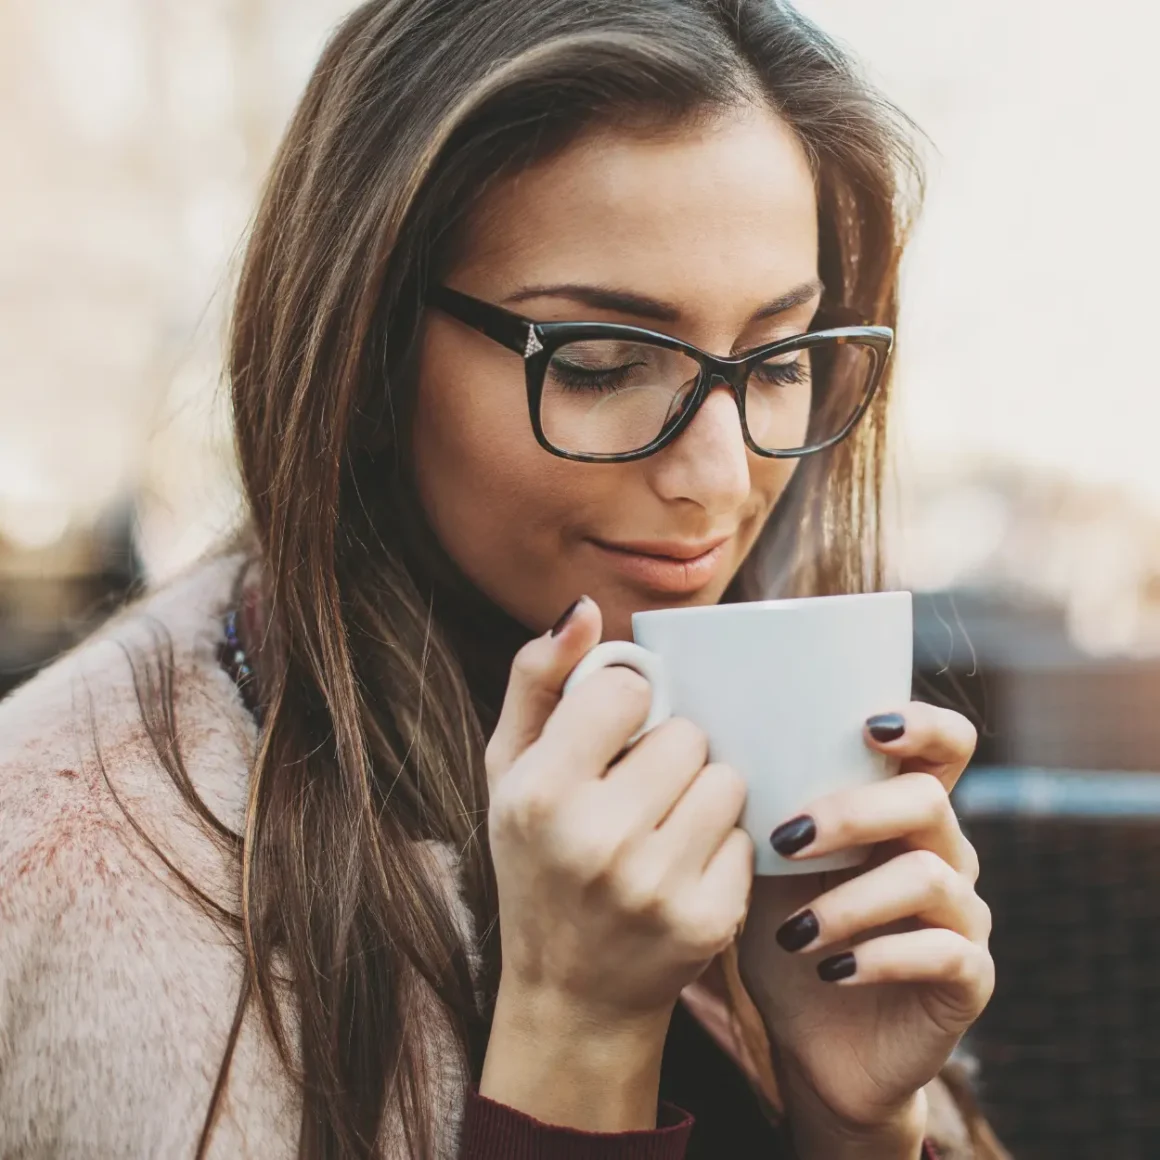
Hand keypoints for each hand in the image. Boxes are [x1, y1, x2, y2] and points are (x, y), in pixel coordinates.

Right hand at [481, 595, 752, 1127]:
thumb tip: (585, 608)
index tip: (612, 735)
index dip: (624, 706)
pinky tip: (683, 867)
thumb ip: (537, 679)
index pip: (626, 690)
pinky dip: (722, 845)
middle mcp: (597, 840)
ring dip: (703, 792)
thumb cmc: (534, 861)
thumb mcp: (507, 770)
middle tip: (638, 790)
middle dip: (667, 752)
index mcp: (540, 793)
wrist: (569, 992)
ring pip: (726, 780)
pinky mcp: (707, 921)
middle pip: (686, 735)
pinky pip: (747, 836)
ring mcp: (656, 886)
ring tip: (663, 824)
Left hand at [736, 703, 992, 1147]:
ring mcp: (962, 917)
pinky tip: (834, 968)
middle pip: (927, 800)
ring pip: (929, 876)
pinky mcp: (968, 979)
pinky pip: (944, 953)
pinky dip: (881, 956)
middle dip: (853, 812)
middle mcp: (944, 855)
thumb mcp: (767, 869)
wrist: (809, 1046)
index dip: (923, 725)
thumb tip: (712, 751)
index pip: (945, 747)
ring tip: (795, 932)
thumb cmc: (787, 937)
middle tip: (787, 840)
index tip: (867, 726)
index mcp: (902, 816)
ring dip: (851, 900)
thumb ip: (765, 812)